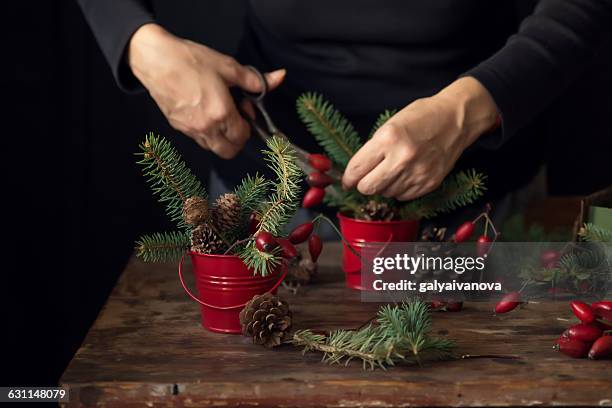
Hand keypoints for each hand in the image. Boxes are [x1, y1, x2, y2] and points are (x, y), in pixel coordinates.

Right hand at [128, 23, 285, 158]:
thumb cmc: (189, 61)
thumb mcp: (227, 66)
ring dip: (221, 137)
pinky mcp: (178, 127)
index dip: (249, 125)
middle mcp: (205, 127)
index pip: (243, 137)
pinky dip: (207, 132)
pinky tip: (204, 111)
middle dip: (237, 139)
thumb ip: (255, 79)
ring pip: (213, 148)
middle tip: (236, 118)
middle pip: (229, 151)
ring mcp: (189, 130)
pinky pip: (198, 139)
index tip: (245, 108)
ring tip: (219, 113)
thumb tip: (278, 78)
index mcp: (220, 113)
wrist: (154, 59)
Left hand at [342, 77, 498, 200]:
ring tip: (391, 171)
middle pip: (368, 188)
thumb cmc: (422, 116)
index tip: (347, 181)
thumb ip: (373, 149)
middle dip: (363, 185)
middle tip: (366, 179)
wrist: (457, 118)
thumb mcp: (390, 124)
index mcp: (388, 139)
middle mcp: (402, 158)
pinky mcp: (429, 183)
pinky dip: (399, 189)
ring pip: (385, 194)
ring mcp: (417, 173)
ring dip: (383, 186)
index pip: (357, 170)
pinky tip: (405, 175)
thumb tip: (357, 173)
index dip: (348, 178)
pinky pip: (403, 196)